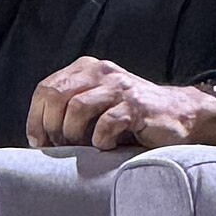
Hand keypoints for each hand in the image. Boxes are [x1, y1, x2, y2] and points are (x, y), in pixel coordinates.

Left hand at [25, 57, 215, 151]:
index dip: (36, 118)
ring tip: (82, 146)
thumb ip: (68, 109)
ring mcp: (120, 88)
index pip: (46, 89)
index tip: (39, 141)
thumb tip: (37, 136)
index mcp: (87, 69)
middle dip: (51, 126)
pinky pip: (107, 123)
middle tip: (60, 146)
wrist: (179, 114)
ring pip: (77, 107)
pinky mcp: (137, 107)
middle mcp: (102, 72)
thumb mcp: (95, 104)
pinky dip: (100, 140)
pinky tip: (106, 147)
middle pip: (56, 95)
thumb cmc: (129, 116)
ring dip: (73, 133)